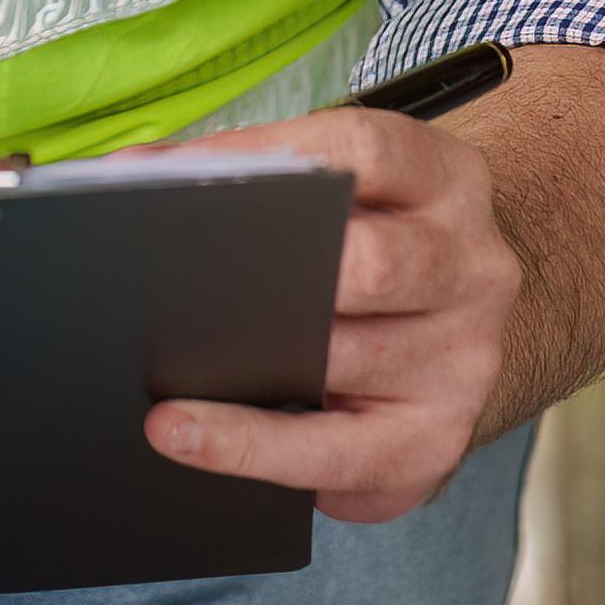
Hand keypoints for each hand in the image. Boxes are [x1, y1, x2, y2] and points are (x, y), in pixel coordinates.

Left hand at [141, 104, 518, 524]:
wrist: (473, 335)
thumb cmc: (384, 252)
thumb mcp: (357, 196)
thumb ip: (266, 178)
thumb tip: (131, 176)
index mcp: (448, 182)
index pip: (366, 150)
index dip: (268, 157)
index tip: (175, 178)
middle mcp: (473, 266)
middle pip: (371, 263)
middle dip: (272, 273)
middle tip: (176, 284)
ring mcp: (464, 358)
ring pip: (344, 360)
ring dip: (240, 365)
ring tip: (155, 364)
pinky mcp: (437, 440)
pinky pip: (332, 454)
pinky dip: (247, 446)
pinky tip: (182, 433)